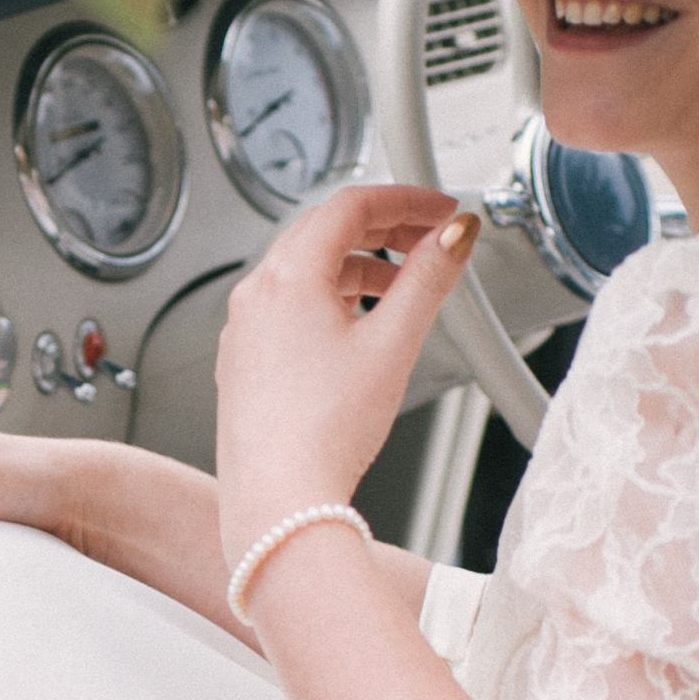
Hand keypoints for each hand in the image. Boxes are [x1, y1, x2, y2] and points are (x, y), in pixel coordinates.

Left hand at [214, 184, 476, 561]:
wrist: (279, 500)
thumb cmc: (322, 433)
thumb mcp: (393, 345)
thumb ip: (428, 280)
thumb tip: (454, 236)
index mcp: (287, 276)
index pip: (351, 205)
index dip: (405, 199)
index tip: (440, 207)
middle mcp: (256, 294)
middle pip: (324, 231)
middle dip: (383, 227)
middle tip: (428, 238)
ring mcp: (244, 328)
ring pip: (305, 270)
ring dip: (358, 265)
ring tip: (402, 287)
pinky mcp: (244, 360)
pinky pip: (288, 306)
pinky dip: (329, 298)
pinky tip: (358, 328)